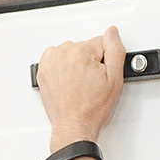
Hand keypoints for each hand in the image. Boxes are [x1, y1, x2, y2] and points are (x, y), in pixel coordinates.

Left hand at [38, 26, 125, 152]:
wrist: (74, 126)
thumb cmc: (92, 109)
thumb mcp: (115, 79)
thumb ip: (116, 50)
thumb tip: (112, 32)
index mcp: (81, 53)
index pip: (101, 43)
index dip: (106, 61)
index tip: (101, 75)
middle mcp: (63, 55)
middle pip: (85, 46)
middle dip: (90, 61)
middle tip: (92, 82)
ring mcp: (51, 63)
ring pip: (71, 51)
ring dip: (76, 62)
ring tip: (80, 82)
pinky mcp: (44, 71)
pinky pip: (55, 57)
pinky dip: (61, 64)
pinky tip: (68, 78)